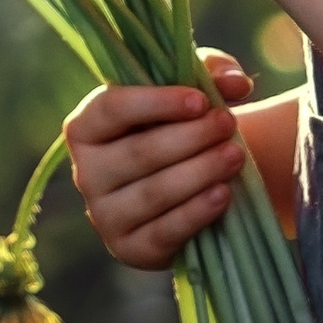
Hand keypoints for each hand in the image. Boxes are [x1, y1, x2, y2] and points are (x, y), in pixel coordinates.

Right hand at [63, 49, 255, 269]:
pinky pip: (164, 232)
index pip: (112, 109)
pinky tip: (223, 194)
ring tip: (235, 155)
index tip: (200, 100)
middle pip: (138, 153)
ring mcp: (104, 216)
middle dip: (190, 137)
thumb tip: (236, 82)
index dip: (156, 103)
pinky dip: (196, 212)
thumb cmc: (178, 127)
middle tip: (228, 124)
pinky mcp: (129, 249)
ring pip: (153, 193)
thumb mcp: (189, 92)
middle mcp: (85, 174)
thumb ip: (211, 74)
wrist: (183, 187)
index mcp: (86, 128)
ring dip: (199, 172)